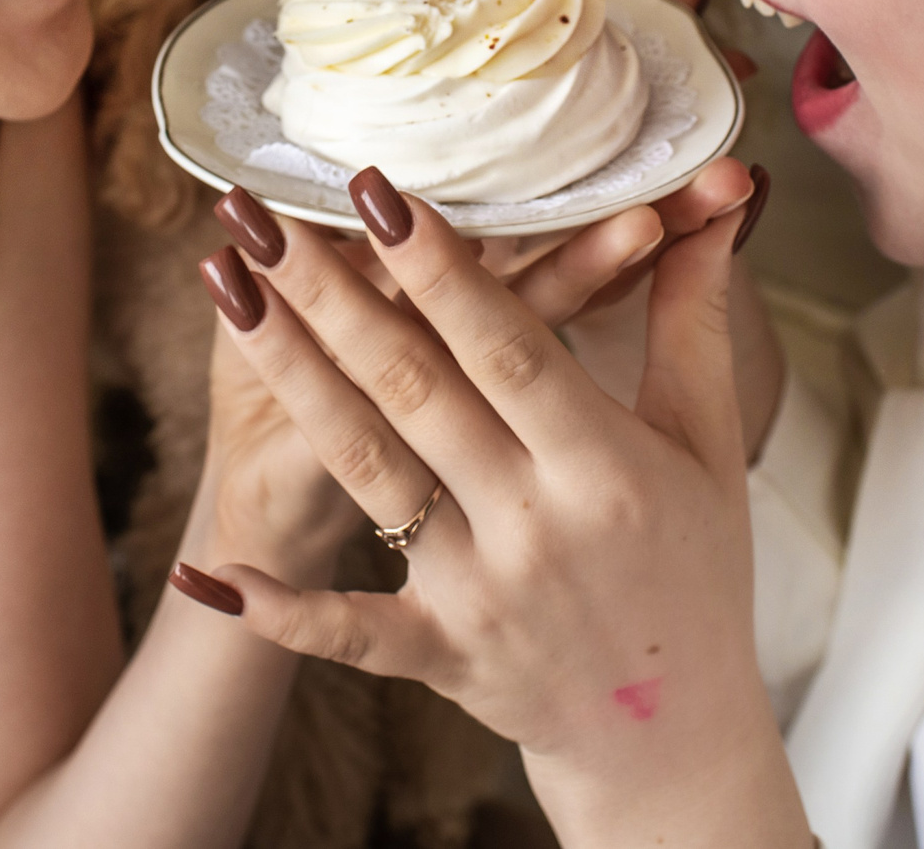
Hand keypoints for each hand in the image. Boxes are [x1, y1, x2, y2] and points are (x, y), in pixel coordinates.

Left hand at [176, 170, 809, 846]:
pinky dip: (278, 609)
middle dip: (331, 292)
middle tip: (263, 211)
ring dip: (288, 374)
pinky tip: (202, 571)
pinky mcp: (439, 653)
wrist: (674, 733)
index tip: (376, 190)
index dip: (441, 268)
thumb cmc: (694, 565)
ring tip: (227, 286)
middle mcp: (534, 524)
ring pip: (366, 468)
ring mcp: (478, 593)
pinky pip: (347, 630)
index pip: (508, 346)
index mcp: (604, 464)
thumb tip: (722, 192)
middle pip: (414, 389)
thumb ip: (696, 315)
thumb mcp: (709, 440)